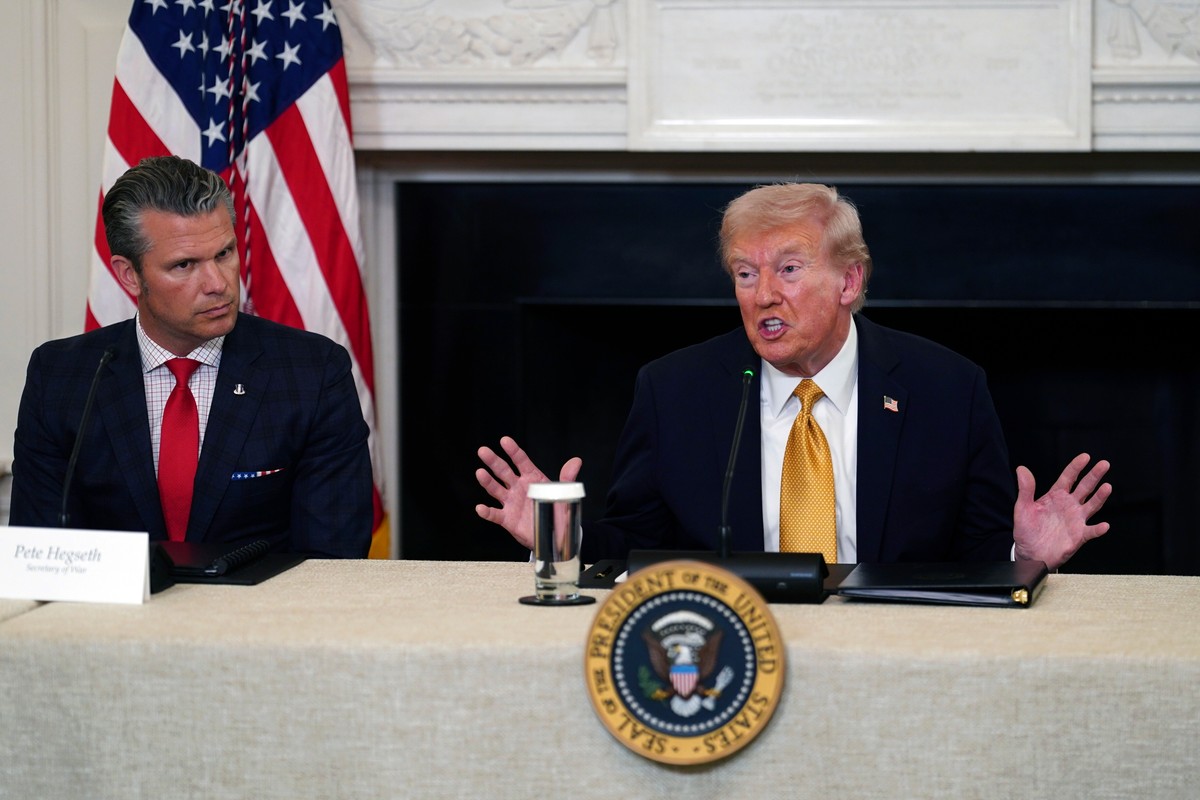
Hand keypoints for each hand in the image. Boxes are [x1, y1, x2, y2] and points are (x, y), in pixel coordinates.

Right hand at [474, 436, 581, 548]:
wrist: (555, 535)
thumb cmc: (558, 512)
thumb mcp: (564, 495)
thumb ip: (567, 479)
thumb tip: (576, 461)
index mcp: (532, 478)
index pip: (521, 461)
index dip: (513, 451)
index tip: (505, 441)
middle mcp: (518, 488)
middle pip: (503, 471)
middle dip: (493, 461)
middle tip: (483, 451)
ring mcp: (511, 502)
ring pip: (496, 489)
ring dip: (487, 481)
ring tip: (480, 473)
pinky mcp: (507, 519)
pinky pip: (495, 514)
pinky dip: (487, 512)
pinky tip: (480, 508)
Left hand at [1013, 453, 1111, 569]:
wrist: (1030, 553)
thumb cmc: (1027, 530)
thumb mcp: (1023, 508)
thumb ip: (1025, 489)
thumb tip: (1021, 469)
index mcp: (1056, 496)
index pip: (1068, 478)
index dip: (1076, 467)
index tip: (1085, 457)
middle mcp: (1069, 505)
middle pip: (1084, 487)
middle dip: (1094, 475)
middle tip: (1104, 464)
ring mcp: (1076, 519)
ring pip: (1092, 505)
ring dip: (1100, 497)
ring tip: (1107, 486)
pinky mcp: (1079, 535)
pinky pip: (1091, 531)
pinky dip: (1098, 529)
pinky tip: (1104, 525)